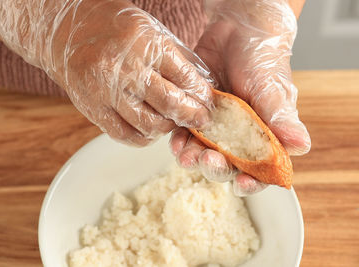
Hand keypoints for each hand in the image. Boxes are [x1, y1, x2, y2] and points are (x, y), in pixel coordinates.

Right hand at [0, 0, 212, 145]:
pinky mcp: (92, 108)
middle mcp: (126, 69)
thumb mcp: (151, 31)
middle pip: (169, 104)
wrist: (66, 31)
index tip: (208, 104)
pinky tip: (149, 130)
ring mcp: (106, 91)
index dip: (201, 95)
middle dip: (191, 116)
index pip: (184, 77)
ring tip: (172, 122)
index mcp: (145, 44)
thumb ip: (177, 59)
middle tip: (200, 120)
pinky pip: (124, 134)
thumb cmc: (114, 27)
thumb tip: (201, 87)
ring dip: (167, 128)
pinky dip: (142, 137)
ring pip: (148, 124)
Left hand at [170, 0, 310, 194]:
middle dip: (216, 168)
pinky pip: (185, 135)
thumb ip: (282, 118)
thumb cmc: (263, 60)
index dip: (251, 181)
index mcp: (263, 137)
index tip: (241, 183)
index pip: (259, 169)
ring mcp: (215, 127)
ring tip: (186, 155)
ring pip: (202, 153)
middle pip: (226, 166)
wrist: (238, 31)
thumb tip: (301, 146)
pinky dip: (180, 141)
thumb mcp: (273, 89)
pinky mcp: (196, 114)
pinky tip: (176, 140)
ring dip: (193, 158)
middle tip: (209, 160)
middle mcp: (239, 137)